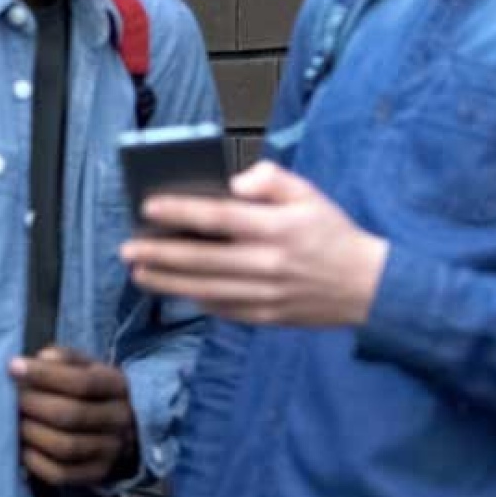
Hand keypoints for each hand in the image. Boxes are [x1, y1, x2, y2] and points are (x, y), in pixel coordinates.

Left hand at [8, 346, 138, 485]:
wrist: (115, 424)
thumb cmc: (89, 389)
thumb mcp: (83, 365)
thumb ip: (64, 358)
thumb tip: (41, 359)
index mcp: (117, 386)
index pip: (82, 382)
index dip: (44, 374)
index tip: (13, 367)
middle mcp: (120, 419)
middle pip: (72, 415)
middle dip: (34, 404)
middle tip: (14, 398)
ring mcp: (110, 450)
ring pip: (66, 447)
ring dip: (33, 433)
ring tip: (17, 421)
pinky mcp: (96, 473)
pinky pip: (61, 474)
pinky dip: (36, 462)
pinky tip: (23, 447)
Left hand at [119, 160, 388, 326]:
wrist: (368, 287)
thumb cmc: (332, 233)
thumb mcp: (309, 193)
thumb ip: (271, 179)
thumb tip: (234, 183)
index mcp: (276, 229)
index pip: (218, 219)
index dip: (180, 212)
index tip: (148, 207)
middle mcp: (266, 263)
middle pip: (202, 259)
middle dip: (159, 254)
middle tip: (127, 249)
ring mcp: (264, 294)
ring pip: (205, 289)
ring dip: (167, 282)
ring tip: (138, 272)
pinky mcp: (265, 317)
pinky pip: (222, 309)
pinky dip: (195, 300)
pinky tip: (173, 291)